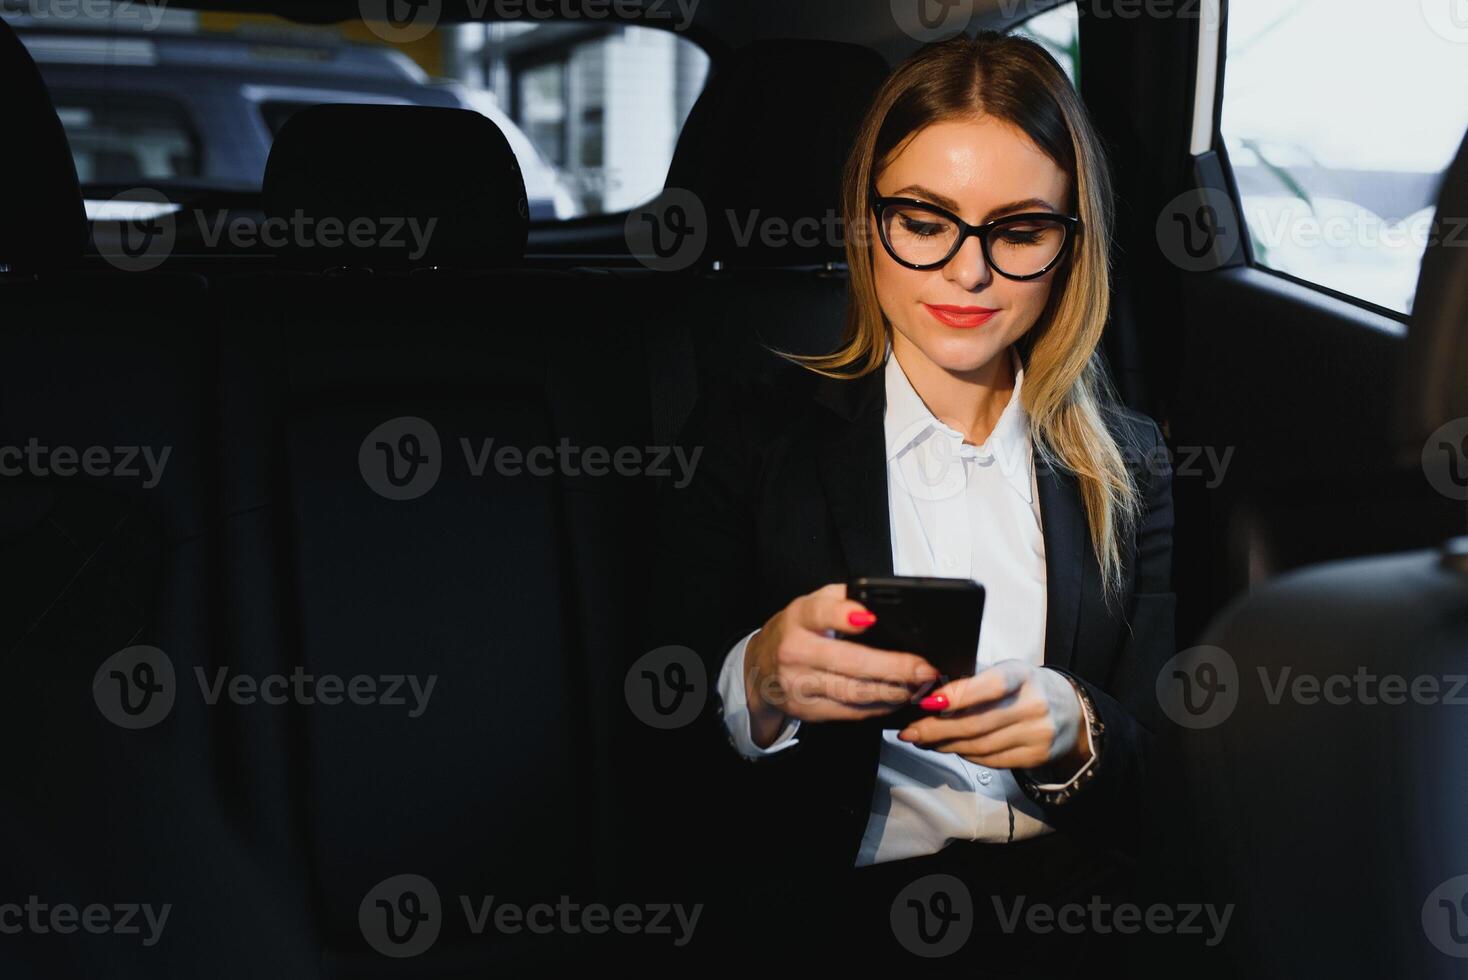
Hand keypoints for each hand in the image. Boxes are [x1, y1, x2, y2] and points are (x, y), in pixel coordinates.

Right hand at [744, 583, 939, 746]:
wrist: (759, 671)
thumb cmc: (796, 632)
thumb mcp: (811, 605)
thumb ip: (843, 598)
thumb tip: (886, 602)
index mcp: (798, 619)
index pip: (819, 613)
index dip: (843, 615)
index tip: (871, 618)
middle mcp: (794, 652)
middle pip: (849, 662)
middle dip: (893, 667)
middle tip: (924, 669)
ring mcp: (799, 685)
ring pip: (853, 692)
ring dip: (892, 691)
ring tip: (919, 687)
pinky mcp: (808, 710)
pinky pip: (850, 712)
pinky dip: (879, 707)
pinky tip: (898, 699)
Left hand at [895, 659, 1089, 771]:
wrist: (1071, 711)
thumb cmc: (1025, 688)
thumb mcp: (1006, 673)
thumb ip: (974, 684)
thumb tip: (929, 698)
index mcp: (1022, 675)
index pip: (988, 686)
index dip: (955, 696)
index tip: (926, 703)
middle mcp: (1033, 705)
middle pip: (976, 723)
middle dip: (935, 729)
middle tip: (910, 731)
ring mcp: (1037, 734)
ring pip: (980, 746)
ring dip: (946, 745)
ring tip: (924, 740)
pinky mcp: (1036, 756)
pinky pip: (991, 760)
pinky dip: (966, 756)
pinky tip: (951, 748)